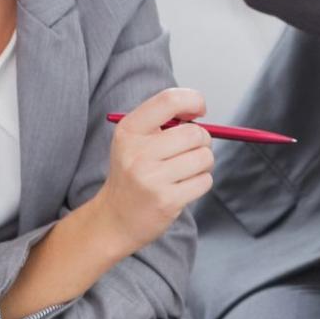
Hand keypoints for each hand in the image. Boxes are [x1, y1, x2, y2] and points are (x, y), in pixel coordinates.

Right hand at [93, 87, 213, 251]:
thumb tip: (199, 108)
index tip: (199, 110)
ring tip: (185, 170)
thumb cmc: (133, 173)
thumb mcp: (135, 140)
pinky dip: (201, 182)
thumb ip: (163, 119)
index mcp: (129, 130)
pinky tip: (182, 187)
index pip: (169, 100)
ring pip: (204, 158)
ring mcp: (151, 178)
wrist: (115, 219)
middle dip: (203, 140)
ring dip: (203, 163)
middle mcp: (137, 153)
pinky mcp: (166, 200)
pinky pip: (204, 181)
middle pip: (195, 133)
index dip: (193, 100)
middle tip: (191, 149)